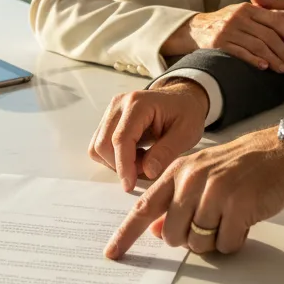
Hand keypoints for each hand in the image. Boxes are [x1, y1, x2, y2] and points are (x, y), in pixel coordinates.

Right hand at [88, 80, 208, 192]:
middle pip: (103, 144)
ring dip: (116, 162)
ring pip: (98, 147)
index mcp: (139, 103)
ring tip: (143, 160)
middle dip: (121, 165)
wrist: (182, 99)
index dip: (124, 165)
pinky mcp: (108, 120)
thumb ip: (167, 151)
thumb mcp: (186, 133)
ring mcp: (111, 111)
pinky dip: (114, 157)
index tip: (130, 185)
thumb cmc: (186, 113)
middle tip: (146, 168)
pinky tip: (136, 154)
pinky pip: (100, 145)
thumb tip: (147, 172)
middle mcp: (119, 104)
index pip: (121, 138)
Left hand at [104, 127, 283, 258]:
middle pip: (172, 234)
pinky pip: (226, 243)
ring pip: (199, 241)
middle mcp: (193, 179)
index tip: (113, 252)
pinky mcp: (239, 204)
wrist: (279, 152)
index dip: (127, 234)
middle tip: (210, 221)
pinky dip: (235, 239)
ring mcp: (216, 190)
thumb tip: (156, 230)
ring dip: (215, 239)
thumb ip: (174, 201)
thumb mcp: (201, 176)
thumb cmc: (239, 166)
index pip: (145, 207)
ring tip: (229, 217)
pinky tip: (243, 220)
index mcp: (178, 171)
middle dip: (190, 238)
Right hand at [160, 3, 283, 73]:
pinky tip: (265, 67)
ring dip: (273, 59)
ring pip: (257, 46)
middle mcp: (239, 17)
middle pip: (269, 35)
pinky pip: (241, 53)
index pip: (275, 20)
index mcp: (248, 8)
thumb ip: (262, 11)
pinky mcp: (220, 44)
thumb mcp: (242, 11)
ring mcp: (229, 31)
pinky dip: (254, 60)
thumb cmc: (226, 21)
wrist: (197, 29)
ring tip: (283, 69)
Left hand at [249, 0, 283, 74]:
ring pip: (270, 57)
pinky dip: (267, 66)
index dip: (253, 24)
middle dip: (252, 40)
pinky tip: (259, 63)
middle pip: (265, 41)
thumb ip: (274, 1)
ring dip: (258, 55)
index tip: (246, 24)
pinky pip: (278, 68)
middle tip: (242, 38)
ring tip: (249, 51)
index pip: (266, 23)